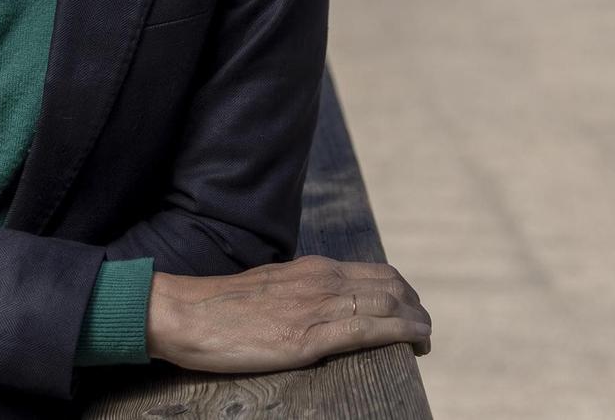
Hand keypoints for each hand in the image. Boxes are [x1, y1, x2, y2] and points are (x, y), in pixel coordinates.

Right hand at [145, 254, 431, 372]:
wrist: (188, 314)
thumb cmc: (223, 308)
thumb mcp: (272, 288)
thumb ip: (301, 294)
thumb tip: (322, 309)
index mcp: (314, 268)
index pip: (376, 272)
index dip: (403, 292)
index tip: (412, 310)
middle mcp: (324, 280)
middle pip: (392, 286)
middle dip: (416, 308)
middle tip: (425, 329)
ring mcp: (318, 307)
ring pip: (389, 305)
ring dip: (418, 323)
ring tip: (426, 340)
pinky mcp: (310, 337)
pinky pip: (370, 330)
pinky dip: (403, 334)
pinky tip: (416, 344)